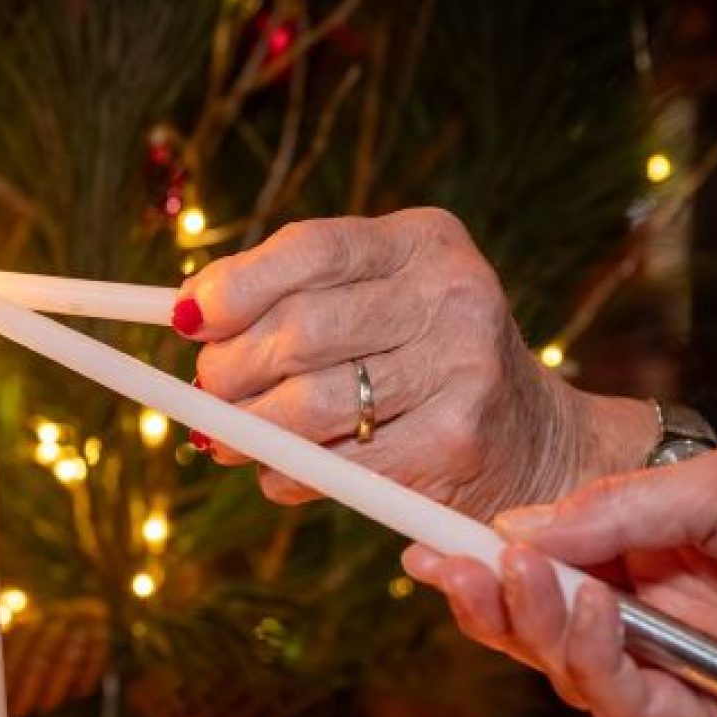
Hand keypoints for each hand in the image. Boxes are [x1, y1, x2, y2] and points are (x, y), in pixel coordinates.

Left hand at [176, 209, 656, 517]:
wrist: (531, 439)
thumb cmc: (424, 364)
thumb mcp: (378, 303)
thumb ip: (295, 299)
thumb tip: (189, 314)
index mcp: (424, 241)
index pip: (311, 249)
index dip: (235, 286)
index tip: (185, 320)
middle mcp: (452, 293)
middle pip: (301, 328)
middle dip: (230, 368)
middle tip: (204, 391)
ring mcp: (462, 367)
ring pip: (310, 403)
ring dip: (246, 429)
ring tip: (222, 439)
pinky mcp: (456, 441)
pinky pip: (337, 464)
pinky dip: (288, 475)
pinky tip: (280, 473)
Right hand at [402, 442, 716, 716]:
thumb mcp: (713, 484)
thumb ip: (610, 513)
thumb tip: (510, 532)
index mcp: (642, 555)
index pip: (541, 569)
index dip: (478, 562)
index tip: (422, 544)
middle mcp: (648, 615)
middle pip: (537, 629)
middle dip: (486, 603)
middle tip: (450, 568)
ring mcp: (677, 667)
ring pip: (569, 672)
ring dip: (535, 628)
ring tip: (527, 577)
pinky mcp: (713, 713)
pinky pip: (630, 706)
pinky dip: (596, 665)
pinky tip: (595, 613)